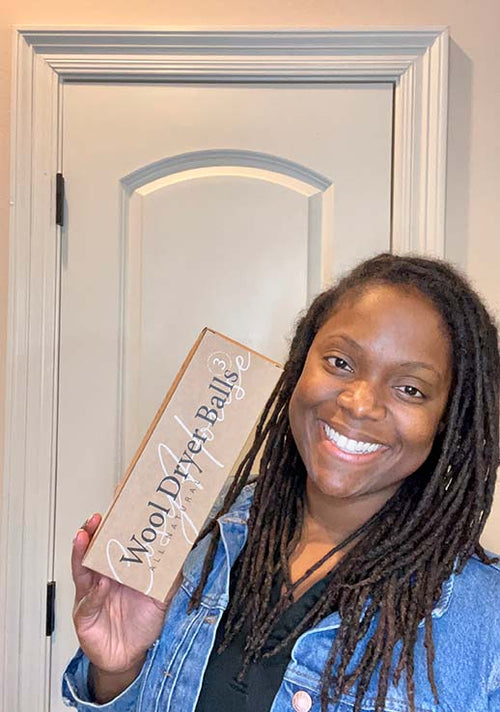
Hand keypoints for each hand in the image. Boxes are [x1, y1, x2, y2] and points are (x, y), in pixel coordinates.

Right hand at [72, 514, 169, 677]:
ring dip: (82, 552)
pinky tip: (99, 585)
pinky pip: (88, 602)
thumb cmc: (142, 623)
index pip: (113, 542)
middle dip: (92, 532)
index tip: (117, 505)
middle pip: (93, 550)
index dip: (113, 525)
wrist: (129, 656)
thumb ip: (170, 575)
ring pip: (82, 569)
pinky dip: (94, 594)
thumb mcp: (161, 597)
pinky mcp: (84, 616)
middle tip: (96, 517)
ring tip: (84, 537)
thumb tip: (183, 552)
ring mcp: (90, 594)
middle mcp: (102, 577)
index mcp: (119, 569)